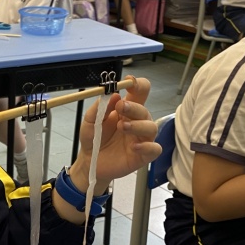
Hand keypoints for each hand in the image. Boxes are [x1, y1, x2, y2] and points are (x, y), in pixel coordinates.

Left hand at [70, 76, 160, 192]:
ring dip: (138, 125)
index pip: (139, 92)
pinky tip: (134, 147)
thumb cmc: (92, 139)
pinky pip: (154, 149)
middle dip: (134, 107)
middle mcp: (136, 122)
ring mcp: (141, 138)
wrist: (89, 162)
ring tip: (123, 127)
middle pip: (144, 110)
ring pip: (152, 127)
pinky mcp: (143, 155)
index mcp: (126, 110)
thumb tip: (113, 95)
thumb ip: (99, 108)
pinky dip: (147, 146)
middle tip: (120, 107)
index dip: (138, 85)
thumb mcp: (89, 121)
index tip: (129, 82)